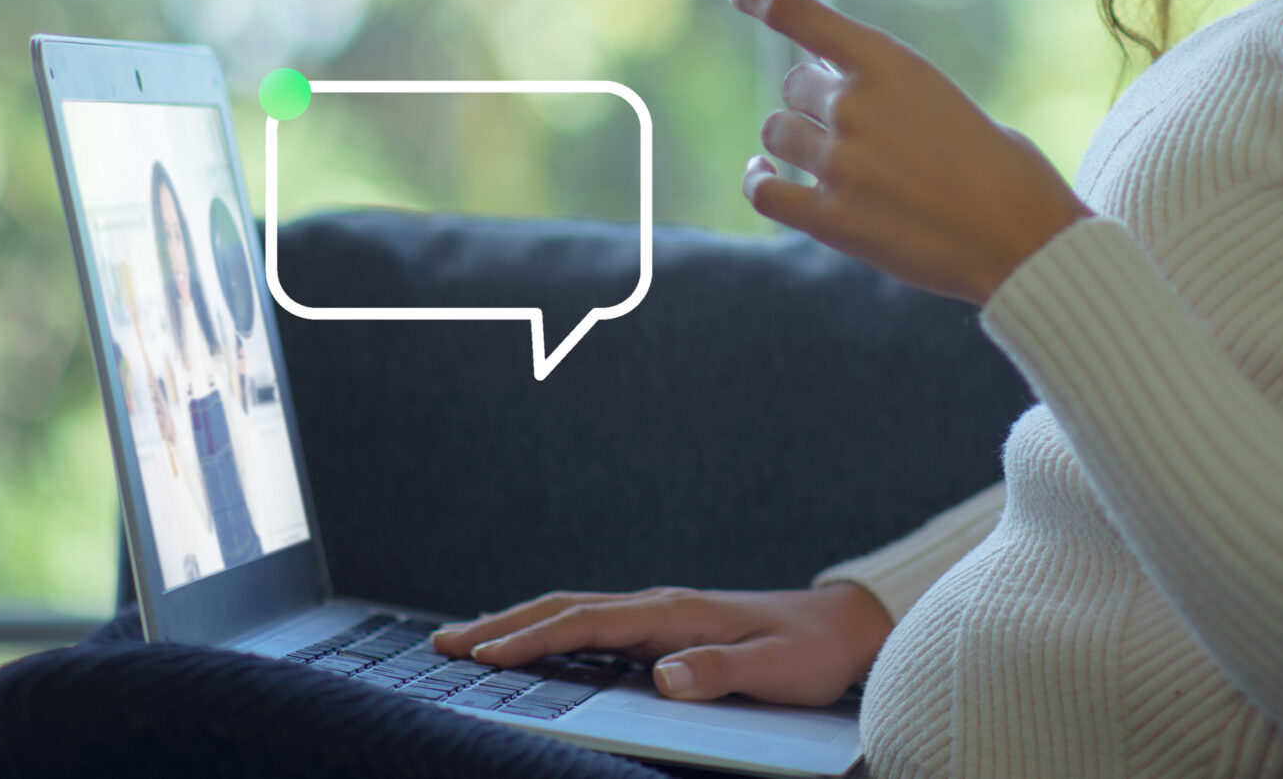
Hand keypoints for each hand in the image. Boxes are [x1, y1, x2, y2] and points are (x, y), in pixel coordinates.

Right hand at [430, 583, 891, 706]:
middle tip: (441, 646)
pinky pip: (592, 626)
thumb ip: (718, 670)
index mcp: (674, 613)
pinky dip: (549, 631)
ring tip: (466, 644)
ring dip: (519, 625)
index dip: (531, 640)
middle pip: (565, 609)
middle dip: (502, 626)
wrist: (840, 626)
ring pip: (573, 613)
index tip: (481, 657)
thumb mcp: (773, 669)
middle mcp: (658, 606)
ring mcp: (658, 614)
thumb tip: (662, 677)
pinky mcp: (663, 628)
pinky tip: (530, 650)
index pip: (586, 623)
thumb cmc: (808, 652)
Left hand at [724, 0, 1089, 304]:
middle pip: (794, 85)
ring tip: (828, 155)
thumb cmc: (1005, 169)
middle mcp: (855, 106)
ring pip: (776, 132)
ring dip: (794, 139)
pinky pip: (765, 191)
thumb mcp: (947, 100)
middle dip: (814, 98)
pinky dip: (758, 178)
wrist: (1023, 239)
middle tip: (852, 123)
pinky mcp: (832, 221)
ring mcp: (840, 164)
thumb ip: (889, 91)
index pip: (799, 13)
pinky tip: (762, 172)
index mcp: (891, 63)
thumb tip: (838, 96)